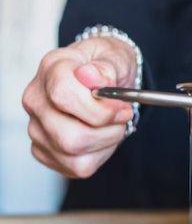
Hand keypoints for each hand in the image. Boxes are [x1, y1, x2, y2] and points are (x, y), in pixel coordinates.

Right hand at [22, 37, 136, 177]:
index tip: (123, 107)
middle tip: (123, 117)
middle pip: (69, 136)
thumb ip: (106, 68)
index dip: (100, 109)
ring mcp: (37, 127)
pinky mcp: (44, 150)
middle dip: (107, 131)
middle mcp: (37, 99)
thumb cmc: (107, 66)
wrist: (104, 79)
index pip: (64, 96)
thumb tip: (92, 77)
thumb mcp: (116, 57)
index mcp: (52, 69)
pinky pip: (76, 166)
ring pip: (74, 153)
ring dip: (106, 142)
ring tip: (113, 125)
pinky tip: (101, 136)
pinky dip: (99, 154)